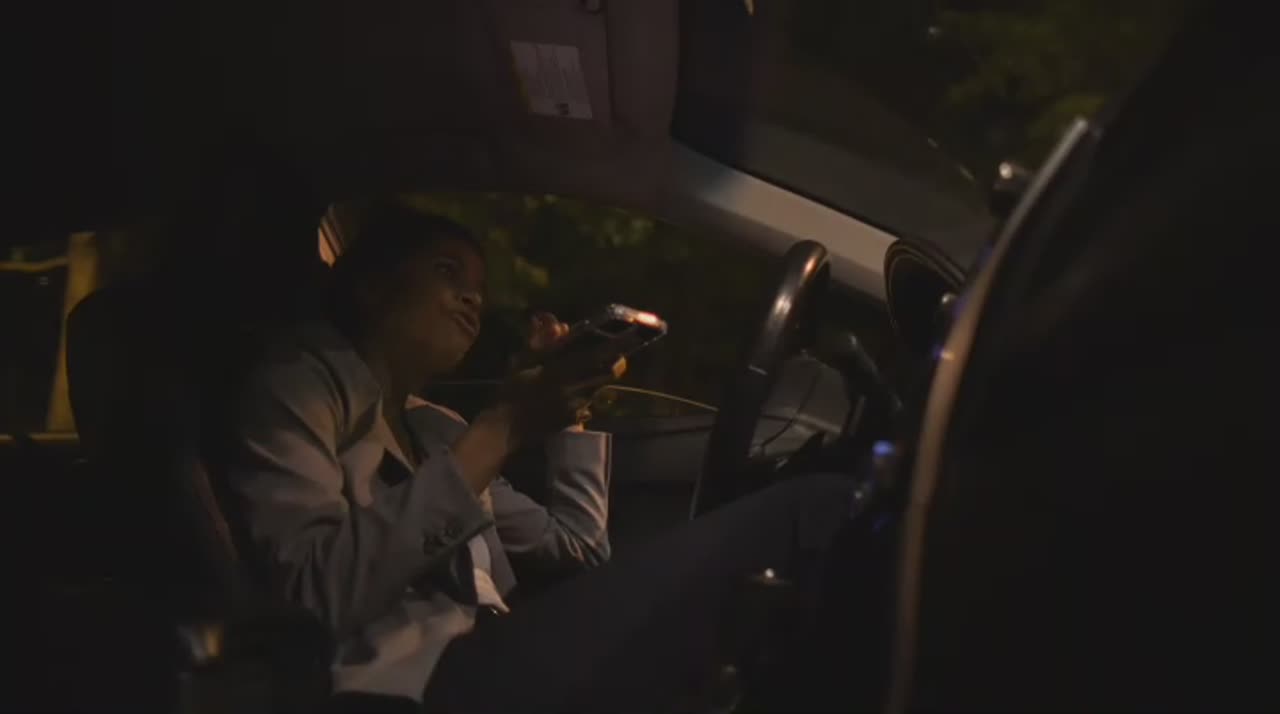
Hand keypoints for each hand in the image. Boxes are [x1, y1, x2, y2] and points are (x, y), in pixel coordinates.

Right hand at [497, 312, 627, 443]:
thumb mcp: (521, 361)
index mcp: (560, 371)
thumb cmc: (511, 390)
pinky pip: (589, 404)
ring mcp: (576, 406)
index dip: (616, 345)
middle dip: (614, 362)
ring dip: (597, 379)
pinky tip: (572, 394)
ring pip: (599, 387)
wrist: (505, 428)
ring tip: (584, 374)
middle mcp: (574, 389)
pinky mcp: (574, 420)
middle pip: (608, 372)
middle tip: (614, 354)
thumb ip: (541, 342)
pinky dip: (586, 396)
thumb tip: (561, 325)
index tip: (631, 336)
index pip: (596, 355)